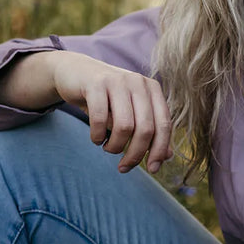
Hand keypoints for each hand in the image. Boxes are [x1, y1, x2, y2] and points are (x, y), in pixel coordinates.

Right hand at [48, 51, 174, 173]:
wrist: (76, 73)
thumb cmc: (108, 98)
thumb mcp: (131, 112)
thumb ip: (150, 131)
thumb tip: (168, 157)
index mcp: (153, 89)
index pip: (164, 125)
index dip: (160, 150)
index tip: (153, 170)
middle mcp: (139, 83)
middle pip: (145, 129)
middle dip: (135, 154)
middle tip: (124, 167)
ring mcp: (118, 81)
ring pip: (124, 126)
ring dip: (115, 146)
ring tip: (108, 147)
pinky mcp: (96, 84)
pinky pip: (100, 119)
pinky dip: (98, 136)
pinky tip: (96, 139)